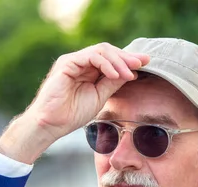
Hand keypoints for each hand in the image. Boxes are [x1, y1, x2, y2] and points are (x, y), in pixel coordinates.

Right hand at [0, 43, 149, 163]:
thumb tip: (131, 72)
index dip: (128, 60)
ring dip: (119, 61)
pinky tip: (116, 74)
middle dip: (127, 57)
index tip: (146, 63)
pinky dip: (106, 64)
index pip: (111, 58)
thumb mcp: (100, 96)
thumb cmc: (72, 114)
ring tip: (131, 73)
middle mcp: (80, 62)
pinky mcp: (67, 63)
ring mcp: (73, 61)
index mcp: (88, 70)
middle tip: (142, 63)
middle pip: (108, 51)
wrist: (51, 124)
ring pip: (101, 51)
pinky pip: (91, 57)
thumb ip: (113, 83)